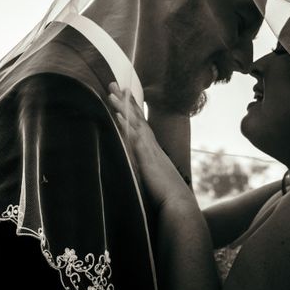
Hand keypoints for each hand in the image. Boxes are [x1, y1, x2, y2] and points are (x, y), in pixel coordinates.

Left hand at [108, 83, 193, 210]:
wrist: (178, 205)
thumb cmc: (167, 197)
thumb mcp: (154, 180)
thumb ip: (147, 171)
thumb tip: (141, 170)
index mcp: (153, 150)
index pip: (141, 125)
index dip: (133, 109)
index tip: (125, 95)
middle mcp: (151, 145)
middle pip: (137, 117)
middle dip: (126, 100)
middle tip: (114, 84)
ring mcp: (149, 149)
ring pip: (134, 122)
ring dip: (122, 106)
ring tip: (111, 92)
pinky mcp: (146, 157)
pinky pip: (133, 136)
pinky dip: (125, 124)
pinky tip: (117, 114)